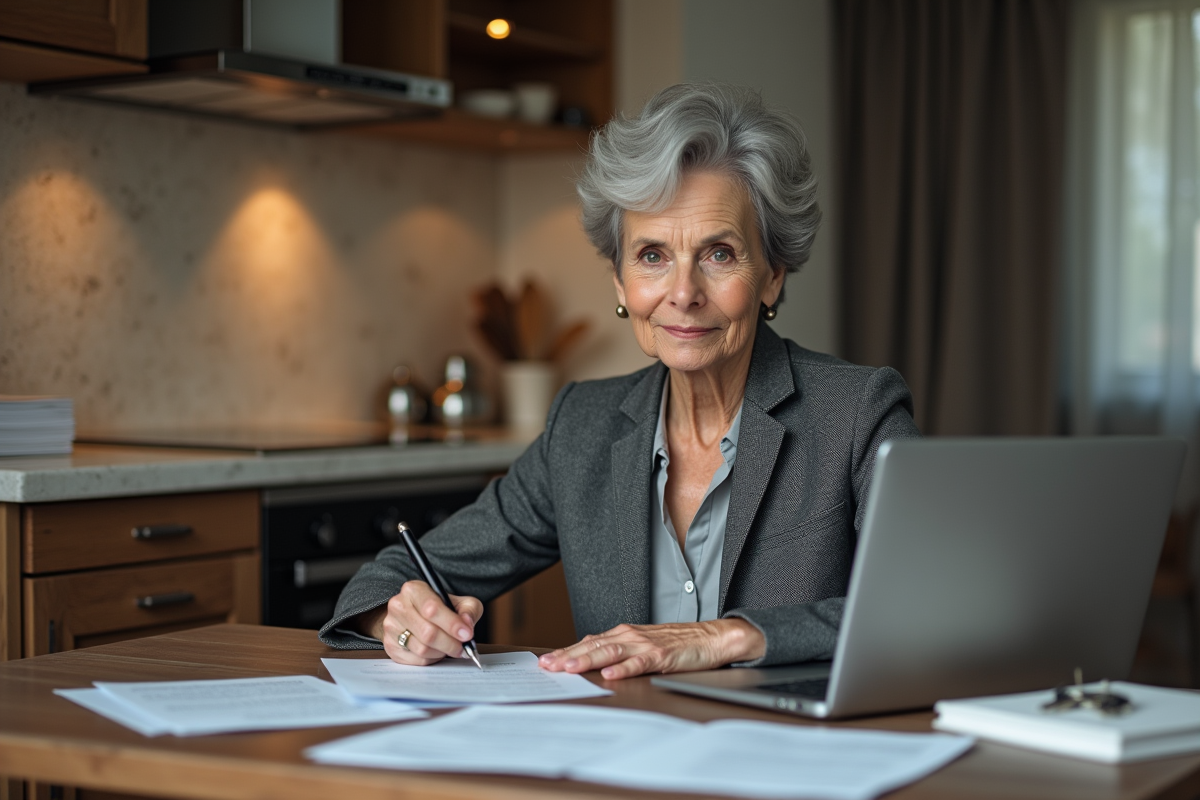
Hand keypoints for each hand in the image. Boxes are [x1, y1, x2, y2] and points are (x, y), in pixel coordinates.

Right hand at [356, 580, 483, 665]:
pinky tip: (436, 651)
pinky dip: (431, 659)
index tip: (466, 634)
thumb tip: (466, 625)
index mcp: (414, 590)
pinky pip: (416, 660)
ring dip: (441, 652)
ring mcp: (391, 627)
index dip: (452, 624)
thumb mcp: (460, 602)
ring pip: (422, 649)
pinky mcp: (390, 645)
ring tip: (448, 647)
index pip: (432, 609)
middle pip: (428, 632)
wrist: (415, 616)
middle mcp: (398, 606)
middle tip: (462, 648)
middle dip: (450, 643)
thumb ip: (469, 610)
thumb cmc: (440, 608)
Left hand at [537, 619, 764, 679]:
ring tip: (570, 668)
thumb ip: (618, 649)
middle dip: (568, 656)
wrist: (711, 637)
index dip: (566, 651)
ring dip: (589, 660)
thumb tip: (591, 656)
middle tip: (547, 666)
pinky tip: (610, 675)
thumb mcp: (642, 643)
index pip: (588, 643)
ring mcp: (645, 645)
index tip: (545, 661)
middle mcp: (631, 636)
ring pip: (611, 652)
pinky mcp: (662, 656)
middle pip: (593, 646)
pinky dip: (623, 669)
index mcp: (624, 634)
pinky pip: (639, 663)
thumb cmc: (677, 642)